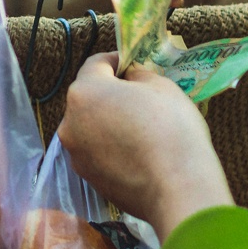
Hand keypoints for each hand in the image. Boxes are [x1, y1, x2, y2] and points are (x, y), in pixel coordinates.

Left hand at [58, 53, 233, 238]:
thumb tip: (131, 79)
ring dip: (110, 122)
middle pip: (89, 98)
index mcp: (84, 92)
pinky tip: (138, 152)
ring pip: (91, 128)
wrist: (177, 188)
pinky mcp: (89, 180)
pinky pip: (98, 153)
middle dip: (111, 93)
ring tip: (141, 128)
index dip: (117, 60)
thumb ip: (139, 76)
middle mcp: (70, 123)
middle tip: (141, 96)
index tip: (134, 63)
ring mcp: (76, 155)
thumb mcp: (161, 86)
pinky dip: (112, 148)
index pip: (96, 64)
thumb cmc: (171, 128)